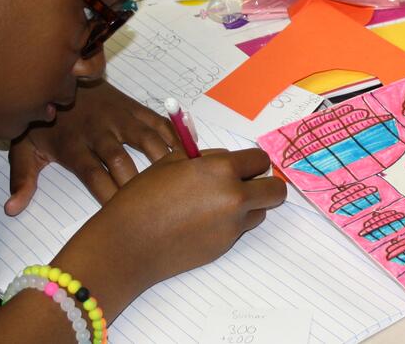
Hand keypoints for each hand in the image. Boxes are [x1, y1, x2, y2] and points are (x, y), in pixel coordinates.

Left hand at [5, 81, 177, 215]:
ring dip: (163, 161)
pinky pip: (159, 123)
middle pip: (122, 162)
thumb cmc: (46, 122)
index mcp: (73, 147)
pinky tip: (187, 155)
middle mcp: (98, 132)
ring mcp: (119, 117)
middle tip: (152, 207)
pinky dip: (175, 137)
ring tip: (177, 182)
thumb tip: (13, 209)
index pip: (94, 176)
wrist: (60, 76)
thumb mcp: (24, 149)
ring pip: (146, 140)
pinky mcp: (134, 108)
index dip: (109, 197)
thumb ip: (22, 179)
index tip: (120, 217)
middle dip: (137, 187)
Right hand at [56, 148, 286, 315]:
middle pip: (276, 190)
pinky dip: (230, 224)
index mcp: (221, 169)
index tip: (243, 165)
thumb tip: (225, 159)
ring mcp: (232, 226)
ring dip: (248, 205)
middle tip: (245, 184)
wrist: (129, 242)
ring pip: (260, 211)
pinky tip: (202, 222)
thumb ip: (205, 158)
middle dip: (265, 184)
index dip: (251, 161)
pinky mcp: (225, 247)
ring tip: (217, 204)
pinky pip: (240, 230)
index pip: (260, 160)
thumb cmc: (143, 197)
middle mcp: (234, 197)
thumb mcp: (171, 162)